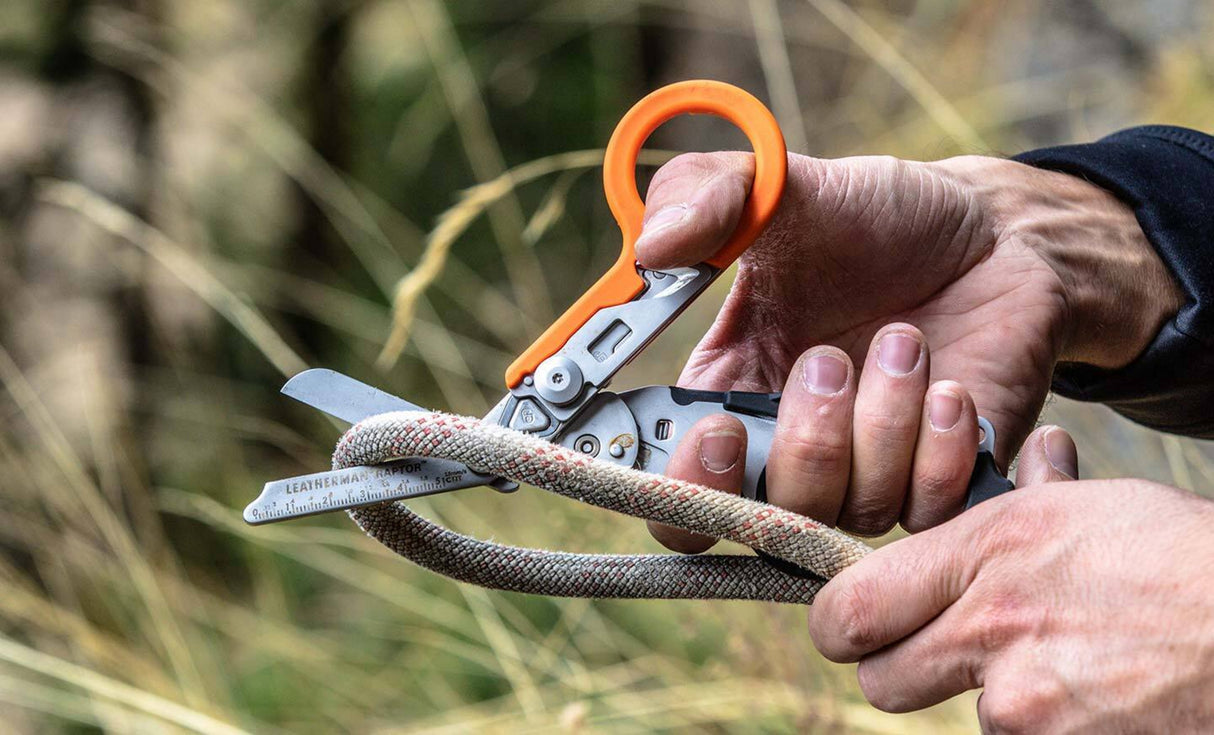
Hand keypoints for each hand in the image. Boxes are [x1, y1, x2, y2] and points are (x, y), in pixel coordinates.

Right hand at [638, 152, 1180, 535]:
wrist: (991, 235)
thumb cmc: (875, 217)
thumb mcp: (784, 187)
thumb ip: (705, 194)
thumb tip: (651, 246)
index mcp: (724, 396)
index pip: (672, 494)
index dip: (683, 486)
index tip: (717, 428)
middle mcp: (785, 452)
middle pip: (760, 522)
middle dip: (802, 448)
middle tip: (828, 361)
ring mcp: (864, 477)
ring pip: (850, 508)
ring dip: (883, 419)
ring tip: (904, 339)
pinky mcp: (936, 483)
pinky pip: (926, 504)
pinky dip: (938, 443)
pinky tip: (949, 384)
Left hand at [807, 444, 1213, 731]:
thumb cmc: (1187, 562)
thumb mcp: (1097, 509)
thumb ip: (1032, 494)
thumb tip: (1034, 454)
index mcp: (988, 550)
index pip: (851, 608)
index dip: (844, 624)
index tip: (857, 625)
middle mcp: (991, 625)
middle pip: (879, 680)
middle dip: (901, 670)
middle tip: (944, 654)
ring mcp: (1024, 702)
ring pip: (958, 714)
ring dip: (995, 699)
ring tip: (1066, 666)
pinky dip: (1048, 727)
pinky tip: (1095, 698)